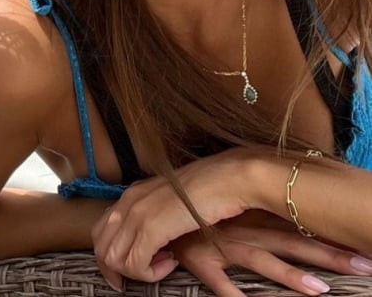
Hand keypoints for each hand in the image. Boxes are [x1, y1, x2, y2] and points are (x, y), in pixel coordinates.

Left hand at [92, 149, 257, 284]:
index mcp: (131, 194)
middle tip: (144, 275)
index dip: (110, 257)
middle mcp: (129, 201)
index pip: (100, 231)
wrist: (228, 179)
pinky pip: (135, 264)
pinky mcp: (152, 227)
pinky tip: (172, 263)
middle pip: (101, 247)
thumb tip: (148, 239)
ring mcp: (138, 213)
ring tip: (165, 263)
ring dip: (138, 271)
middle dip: (117, 269)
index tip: (128, 271)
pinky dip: (150, 273)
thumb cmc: (207, 191)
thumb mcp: (170, 201)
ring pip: (114, 259)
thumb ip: (153, 214)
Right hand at [169, 213, 363, 296]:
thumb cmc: (194, 217)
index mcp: (251, 218)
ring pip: (262, 260)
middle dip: (328, 255)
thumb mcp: (229, 217)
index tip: (363, 248)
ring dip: (291, 276)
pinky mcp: (201, 260)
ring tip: (321, 289)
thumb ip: (255, 224)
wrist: (153, 215)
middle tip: (364, 264)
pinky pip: (220, 282)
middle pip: (292, 243)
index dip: (329, 237)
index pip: (299, 227)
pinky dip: (235, 296)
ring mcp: (222, 245)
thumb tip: (290, 234)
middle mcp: (242, 230)